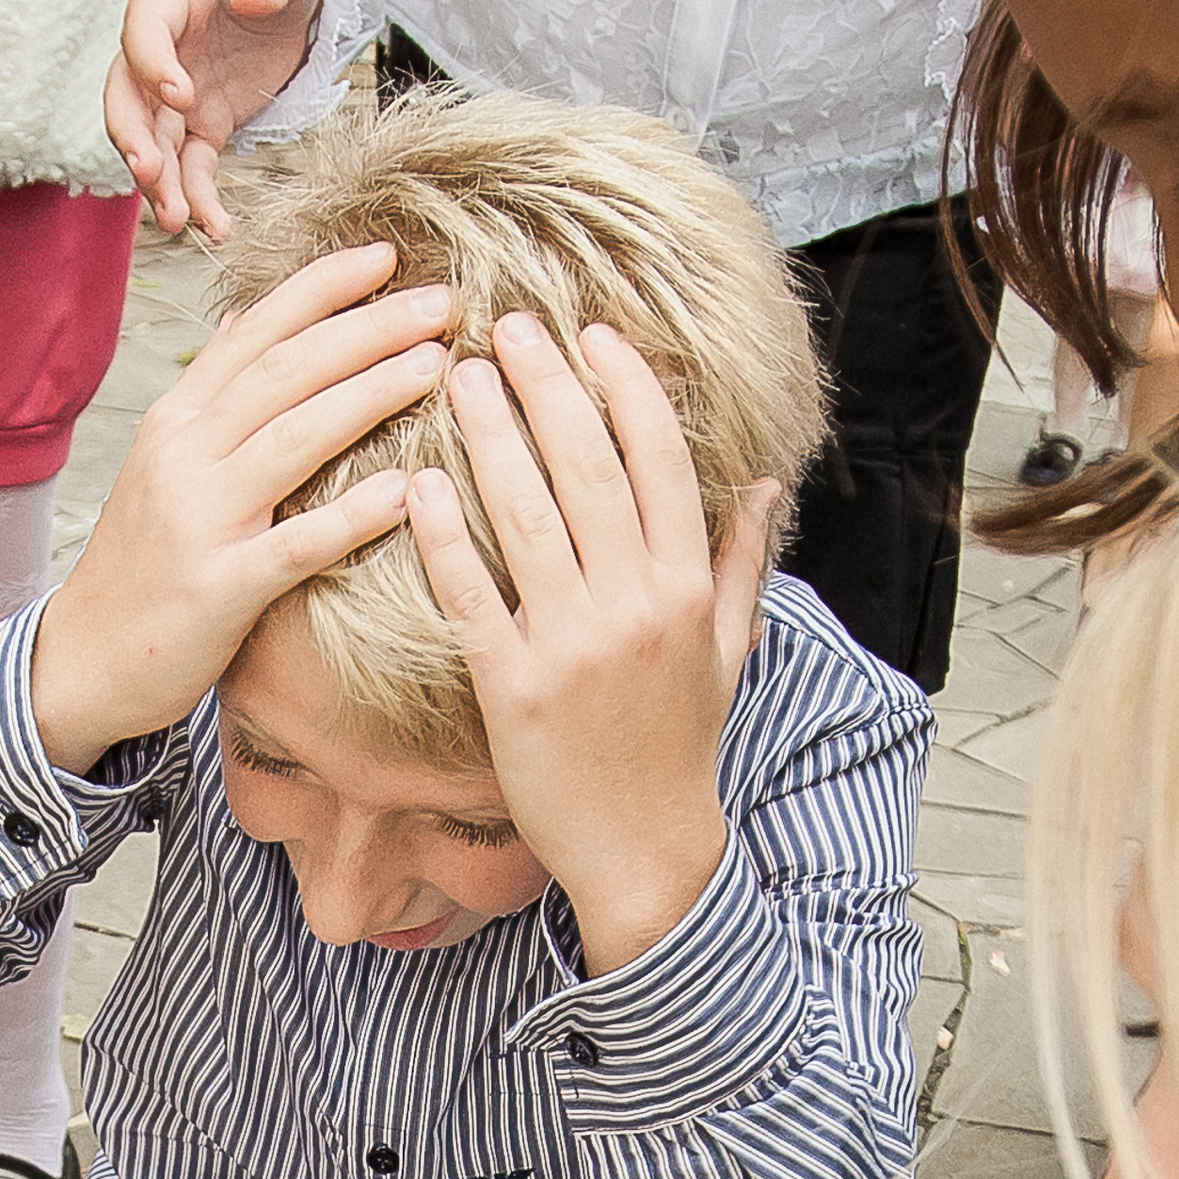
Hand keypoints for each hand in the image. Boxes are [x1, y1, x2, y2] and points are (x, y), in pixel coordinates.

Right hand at [30, 244, 445, 769]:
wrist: (85, 658)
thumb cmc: (144, 563)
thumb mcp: (164, 463)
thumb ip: (214, 396)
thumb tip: (253, 322)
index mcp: (178, 419)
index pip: (258, 332)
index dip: (324, 288)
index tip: (387, 256)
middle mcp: (185, 454)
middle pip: (287, 370)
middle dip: (368, 327)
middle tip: (441, 300)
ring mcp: (200, 519)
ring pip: (294, 437)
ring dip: (370, 395)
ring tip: (436, 366)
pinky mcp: (219, 588)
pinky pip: (295, 544)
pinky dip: (351, 516)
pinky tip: (405, 491)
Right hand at [105, 0, 323, 240]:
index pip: (143, 29)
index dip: (152, 63)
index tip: (179, 95)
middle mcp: (162, 49)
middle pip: (127, 96)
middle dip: (133, 137)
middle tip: (148, 172)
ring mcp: (178, 92)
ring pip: (153, 142)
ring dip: (160, 184)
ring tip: (177, 221)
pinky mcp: (202, 123)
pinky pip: (192, 166)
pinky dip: (200, 198)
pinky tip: (216, 228)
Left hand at [407, 320, 779, 975]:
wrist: (644, 852)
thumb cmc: (680, 746)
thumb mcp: (726, 651)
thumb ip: (737, 562)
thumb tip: (759, 482)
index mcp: (685, 588)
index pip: (659, 460)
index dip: (625, 388)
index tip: (592, 334)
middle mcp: (633, 608)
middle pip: (587, 469)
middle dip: (546, 386)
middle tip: (506, 326)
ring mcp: (571, 649)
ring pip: (525, 517)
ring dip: (489, 435)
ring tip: (457, 376)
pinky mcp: (512, 692)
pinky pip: (471, 596)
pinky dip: (444, 535)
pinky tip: (419, 481)